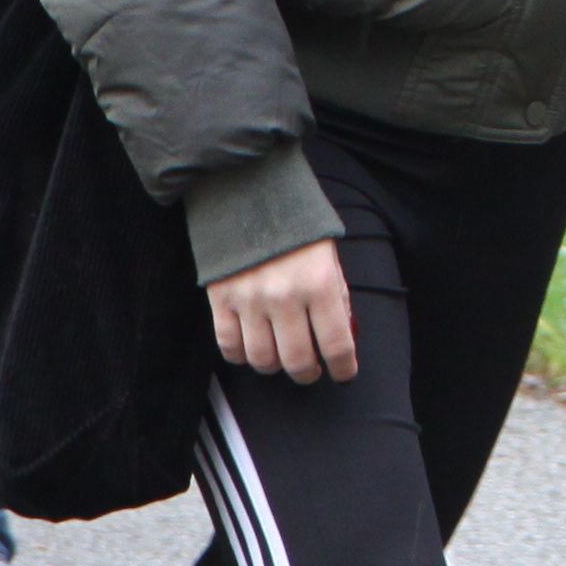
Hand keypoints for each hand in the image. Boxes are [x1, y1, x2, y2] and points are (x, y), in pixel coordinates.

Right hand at [205, 239, 357, 382]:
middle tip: (311, 370)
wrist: (248, 192)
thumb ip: (336, 296)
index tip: (344, 372)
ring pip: (262, 360)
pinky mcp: (221, 300)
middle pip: (297, 360)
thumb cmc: (296, 225)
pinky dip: (242, 355)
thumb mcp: (329, 255)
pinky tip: (253, 347)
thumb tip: (341, 335)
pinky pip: (230, 347)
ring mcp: (250, 300)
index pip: (336, 343)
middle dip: (308, 373)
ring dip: (275, 366)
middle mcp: (285, 296)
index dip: (343, 367)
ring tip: (282, 357)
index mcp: (320, 282)